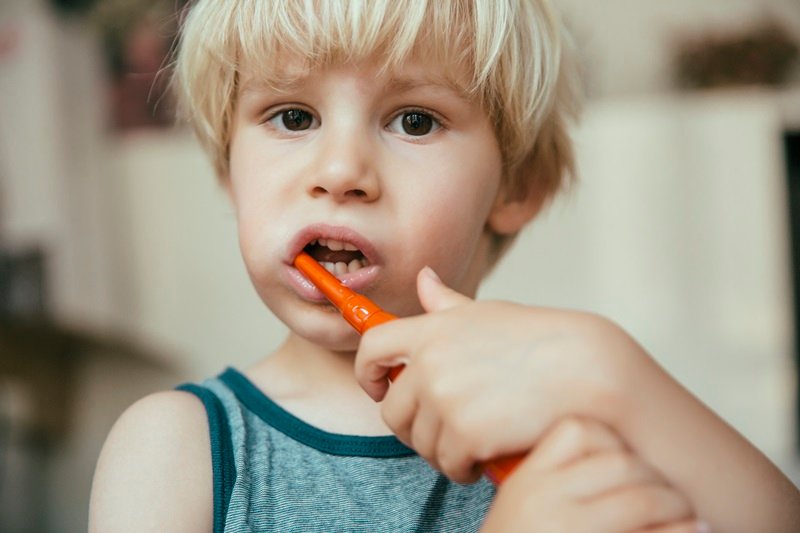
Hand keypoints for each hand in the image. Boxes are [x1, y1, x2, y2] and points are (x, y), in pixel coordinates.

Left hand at [355, 266, 636, 481]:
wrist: (587, 370)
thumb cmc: (543, 340)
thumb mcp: (488, 314)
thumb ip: (446, 305)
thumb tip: (425, 278)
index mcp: (432, 329)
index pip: (372, 346)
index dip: (368, 372)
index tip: (379, 388)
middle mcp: (431, 363)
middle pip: (392, 411)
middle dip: (413, 425)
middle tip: (443, 428)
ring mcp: (446, 400)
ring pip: (420, 443)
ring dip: (442, 449)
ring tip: (472, 440)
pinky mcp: (465, 435)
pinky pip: (448, 464)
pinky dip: (464, 467)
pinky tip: (485, 456)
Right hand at [481, 417, 700, 532]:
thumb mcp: (518, 513)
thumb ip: (553, 486)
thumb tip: (622, 465)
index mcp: (525, 483)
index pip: (578, 432)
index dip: (612, 441)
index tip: (627, 462)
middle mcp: (544, 500)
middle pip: (619, 463)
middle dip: (654, 477)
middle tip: (669, 495)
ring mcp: (570, 530)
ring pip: (641, 497)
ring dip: (674, 504)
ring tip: (687, 515)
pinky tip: (692, 531)